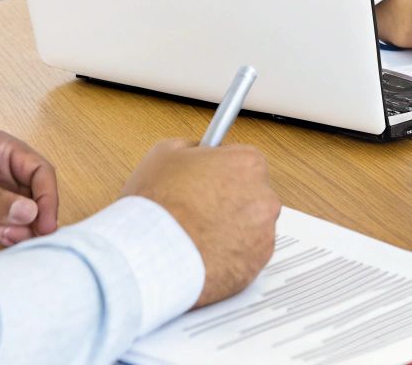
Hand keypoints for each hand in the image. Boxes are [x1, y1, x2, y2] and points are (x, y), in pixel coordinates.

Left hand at [0, 130, 58, 246]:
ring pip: (23, 208)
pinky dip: (8, 230)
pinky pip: (7, 218)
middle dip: (32, 215)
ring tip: (2, 236)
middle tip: (16, 236)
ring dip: (20, 225)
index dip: (47, 197)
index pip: (39, 170)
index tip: (45, 225)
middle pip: (34, 191)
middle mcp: (0, 165)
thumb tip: (29, 212)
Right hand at [121, 138, 279, 306]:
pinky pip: (247, 255)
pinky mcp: (256, 264)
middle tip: (199, 209)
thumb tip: (201, 150)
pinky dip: (230, 255)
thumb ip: (195, 148)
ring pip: (251, 227)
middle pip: (252, 194)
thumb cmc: (157, 204)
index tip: (212, 180)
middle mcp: (264, 196)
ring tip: (198, 233)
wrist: (147, 252)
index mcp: (248, 163)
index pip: (245, 161)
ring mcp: (263, 233)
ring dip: (231, 229)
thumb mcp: (166, 153)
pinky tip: (204, 251)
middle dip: (230, 201)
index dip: (223, 172)